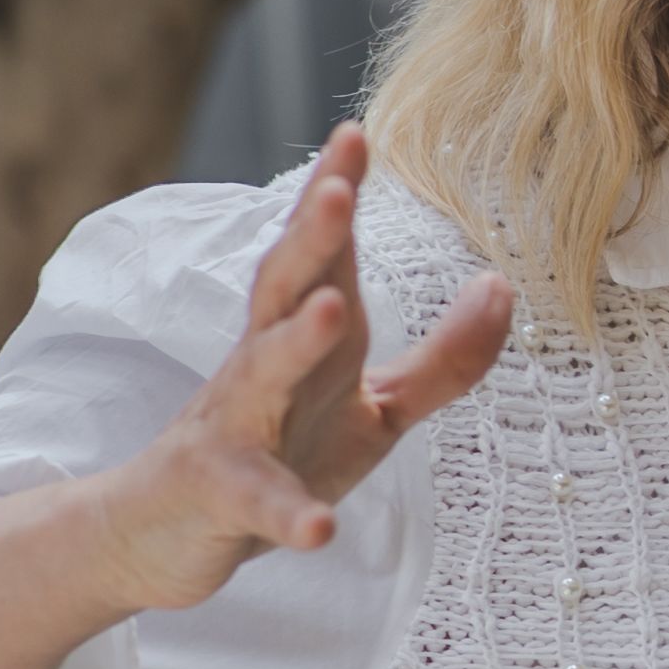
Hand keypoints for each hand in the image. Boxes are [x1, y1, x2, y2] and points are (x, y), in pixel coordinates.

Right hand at [0, 128, 511, 668]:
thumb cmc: (280, 454)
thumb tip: (503, 286)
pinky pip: (254, 502)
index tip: (356, 132)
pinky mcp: (217, 497)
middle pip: (282, 290)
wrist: (166, 536)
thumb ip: (443, 359)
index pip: (321, 254)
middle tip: (337, 187)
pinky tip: (320, 529)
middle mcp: (258, 368)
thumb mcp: (373, 409)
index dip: (334, 193)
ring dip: (296, 343)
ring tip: (336, 310)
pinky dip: (286, 513)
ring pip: (260, 377)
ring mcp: (233, 429)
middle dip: (310, 238)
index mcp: (300, 337)